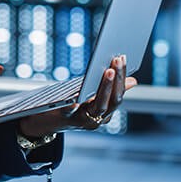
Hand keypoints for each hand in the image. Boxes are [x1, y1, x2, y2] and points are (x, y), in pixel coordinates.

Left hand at [17, 55, 136, 137]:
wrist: (47, 123)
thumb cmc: (71, 107)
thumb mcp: (92, 98)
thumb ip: (109, 90)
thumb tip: (133, 80)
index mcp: (105, 114)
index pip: (119, 96)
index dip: (122, 78)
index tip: (123, 58)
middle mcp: (98, 120)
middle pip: (113, 101)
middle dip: (117, 80)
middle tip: (118, 59)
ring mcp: (83, 121)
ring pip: (100, 104)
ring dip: (106, 87)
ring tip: (108, 70)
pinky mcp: (67, 118)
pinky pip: (73, 109)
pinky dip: (76, 102)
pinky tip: (80, 91)